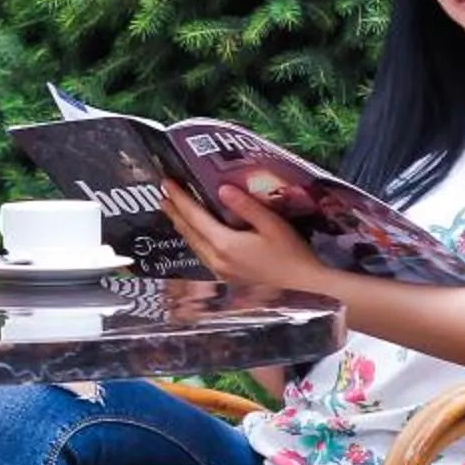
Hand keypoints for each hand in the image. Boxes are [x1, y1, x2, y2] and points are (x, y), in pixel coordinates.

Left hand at [160, 182, 331, 292]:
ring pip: (193, 244)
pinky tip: (193, 232)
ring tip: (173, 209)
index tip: (166, 183)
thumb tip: (221, 188)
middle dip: (175, 211)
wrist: (302, 281)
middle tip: (162, 194)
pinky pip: (201, 253)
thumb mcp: (271, 223)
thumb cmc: (291, 250)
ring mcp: (220, 269)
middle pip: (189, 231)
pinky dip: (193, 238)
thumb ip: (245, 206)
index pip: (195, 217)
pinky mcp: (226, 275)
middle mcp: (216, 258)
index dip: (179, 198)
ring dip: (182, 225)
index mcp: (225, 244)